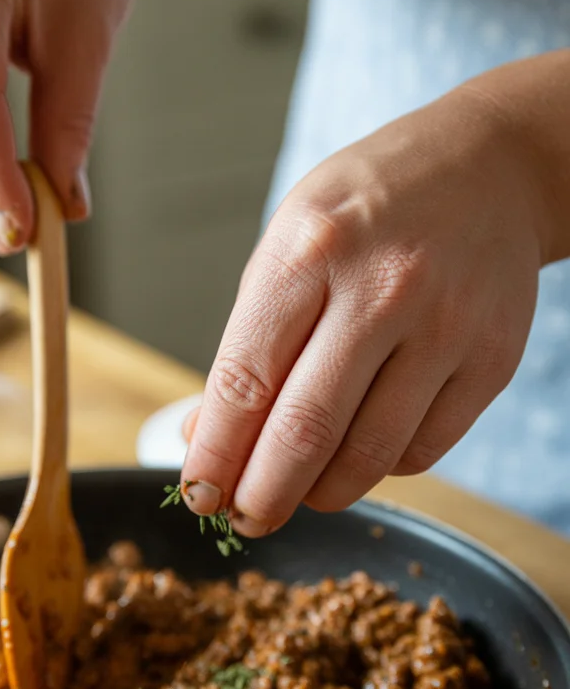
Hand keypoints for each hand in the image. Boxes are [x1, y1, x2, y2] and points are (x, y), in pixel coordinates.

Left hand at [181, 80, 546, 534]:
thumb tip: (205, 438)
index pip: (245, 380)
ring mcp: (446, 328)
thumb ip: (249, 341)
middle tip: (244, 519)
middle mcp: (383, 288)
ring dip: (321, 494)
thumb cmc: (372, 207)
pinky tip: (360, 451)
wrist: (490, 168)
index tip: (197, 493)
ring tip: (298, 493)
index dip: (215, 454)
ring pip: (368, 455)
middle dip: (262, 495)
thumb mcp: (290, 243)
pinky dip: (380, 469)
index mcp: (311, 249)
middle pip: (305, 431)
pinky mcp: (491, 361)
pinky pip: (422, 451)